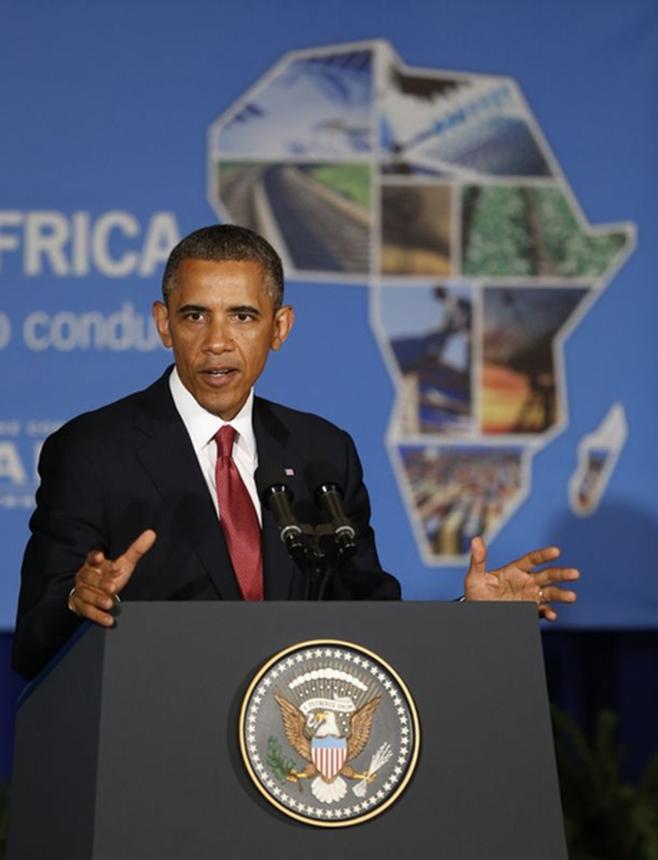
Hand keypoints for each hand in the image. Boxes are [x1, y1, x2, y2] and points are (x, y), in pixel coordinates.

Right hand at [68, 529, 156, 625]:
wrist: (93, 594)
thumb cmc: (110, 575)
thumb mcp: (124, 564)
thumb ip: (136, 550)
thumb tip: (151, 533)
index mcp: (94, 564)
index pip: (92, 558)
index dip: (95, 557)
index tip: (101, 557)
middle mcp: (85, 576)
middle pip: (89, 577)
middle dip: (100, 582)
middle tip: (112, 587)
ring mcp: (81, 591)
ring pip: (86, 594)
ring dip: (98, 599)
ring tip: (110, 603)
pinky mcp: (81, 606)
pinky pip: (87, 611)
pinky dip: (98, 616)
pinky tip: (109, 620)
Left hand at [464, 536, 578, 620]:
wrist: (477, 615)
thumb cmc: (476, 594)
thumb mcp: (475, 577)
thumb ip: (478, 560)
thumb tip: (476, 539)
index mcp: (515, 570)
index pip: (532, 560)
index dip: (544, 555)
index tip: (556, 551)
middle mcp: (526, 582)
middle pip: (547, 576)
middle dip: (562, 574)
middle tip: (575, 574)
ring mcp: (530, 597)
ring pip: (550, 594)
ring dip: (561, 595)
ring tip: (572, 597)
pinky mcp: (530, 612)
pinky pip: (542, 611)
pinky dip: (549, 613)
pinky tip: (552, 615)